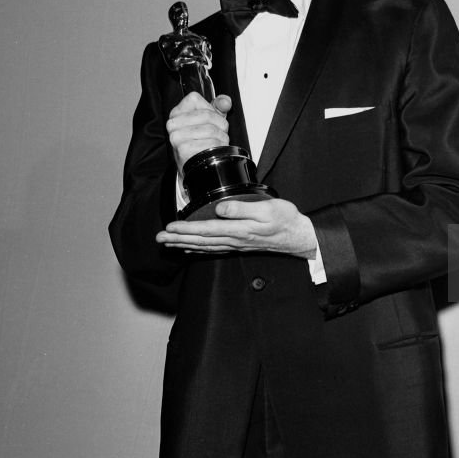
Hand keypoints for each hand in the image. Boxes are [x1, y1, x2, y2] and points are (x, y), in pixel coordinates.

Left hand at [156, 198, 317, 258]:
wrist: (298, 236)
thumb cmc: (285, 220)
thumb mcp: (267, 208)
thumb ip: (242, 208)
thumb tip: (220, 208)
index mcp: (239, 230)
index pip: (206, 229)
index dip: (186, 228)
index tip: (170, 227)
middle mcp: (234, 240)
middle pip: (201, 240)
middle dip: (178, 238)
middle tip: (160, 238)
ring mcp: (236, 245)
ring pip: (204, 246)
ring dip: (184, 244)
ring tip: (168, 243)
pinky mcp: (239, 245)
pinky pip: (214, 249)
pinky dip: (199, 249)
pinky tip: (190, 249)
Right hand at [167, 92, 231, 172]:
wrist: (195, 166)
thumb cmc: (199, 141)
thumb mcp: (210, 120)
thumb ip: (218, 106)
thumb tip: (225, 102)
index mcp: (176, 113)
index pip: (195, 99)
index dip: (210, 109)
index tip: (212, 119)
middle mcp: (173, 124)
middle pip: (206, 115)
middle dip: (219, 125)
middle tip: (217, 133)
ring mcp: (177, 137)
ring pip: (210, 129)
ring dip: (221, 137)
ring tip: (216, 142)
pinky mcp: (183, 149)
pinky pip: (210, 143)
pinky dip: (218, 147)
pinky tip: (213, 150)